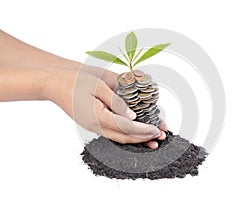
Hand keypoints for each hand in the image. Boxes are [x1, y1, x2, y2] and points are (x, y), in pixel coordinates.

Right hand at [43, 66, 166, 148]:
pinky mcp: (92, 124)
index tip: (156, 129)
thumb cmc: (75, 80)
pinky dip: (126, 135)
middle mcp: (95, 126)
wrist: (54, 83)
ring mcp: (93, 127)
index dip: (143, 130)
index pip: (126, 127)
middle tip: (158, 136)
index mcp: (97, 116)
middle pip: (123, 137)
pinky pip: (112, 133)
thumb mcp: (98, 85)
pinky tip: (135, 133)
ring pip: (118, 138)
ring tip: (151, 139)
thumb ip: (116, 101)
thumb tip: (132, 115)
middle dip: (143, 138)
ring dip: (136, 139)